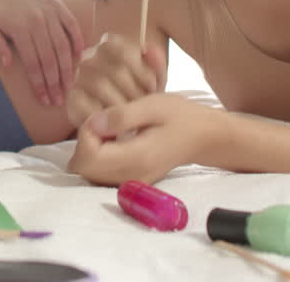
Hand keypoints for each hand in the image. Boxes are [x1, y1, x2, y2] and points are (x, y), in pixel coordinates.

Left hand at [0, 0, 84, 106]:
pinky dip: (78, 42)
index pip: (33, 62)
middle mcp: (37, 21)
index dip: (39, 83)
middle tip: (59, 100)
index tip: (44, 99)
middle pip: (49, 57)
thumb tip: (8, 64)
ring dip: (68, 68)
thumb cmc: (1, 16)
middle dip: (55, 82)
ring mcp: (50, 13)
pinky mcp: (60, 6)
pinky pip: (72, 26)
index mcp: (20, 28)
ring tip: (70, 86)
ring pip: (63, 45)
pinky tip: (79, 60)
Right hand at [66, 32, 166, 128]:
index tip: (152, 88)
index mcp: (109, 46)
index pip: (125, 51)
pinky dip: (106, 116)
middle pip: (117, 71)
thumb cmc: (138, 96)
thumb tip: (149, 48)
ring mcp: (78, 79)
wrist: (121, 122)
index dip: (143, 72)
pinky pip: (88, 105)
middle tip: (144, 107)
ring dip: (122, 105)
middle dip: (136, 92)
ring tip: (133, 116)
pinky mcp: (72, 100)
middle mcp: (89, 58)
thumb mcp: (153, 81)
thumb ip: (156, 65)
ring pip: (101, 87)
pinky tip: (117, 123)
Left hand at [68, 93, 218, 185]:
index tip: (102, 116)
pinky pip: (101, 176)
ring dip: (90, 150)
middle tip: (104, 122)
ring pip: (89, 174)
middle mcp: (131, 177)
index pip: (88, 157)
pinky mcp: (132, 182)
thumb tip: (92, 123)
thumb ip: (121, 115)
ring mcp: (132, 183)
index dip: (86, 133)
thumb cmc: (181, 116)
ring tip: (109, 130)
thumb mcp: (152, 105)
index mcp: (136, 158)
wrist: (205, 137)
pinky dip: (98, 158)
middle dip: (84, 142)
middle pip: (84, 169)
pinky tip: (113, 141)